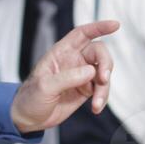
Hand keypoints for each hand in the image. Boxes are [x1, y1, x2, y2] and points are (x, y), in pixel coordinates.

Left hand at [10, 19, 119, 134]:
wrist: (29, 118)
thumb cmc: (30, 97)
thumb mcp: (45, 86)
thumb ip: (67, 78)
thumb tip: (91, 71)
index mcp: (62, 52)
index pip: (82, 34)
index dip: (99, 27)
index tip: (115, 25)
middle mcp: (74, 60)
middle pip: (99, 53)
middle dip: (105, 65)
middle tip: (103, 80)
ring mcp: (82, 75)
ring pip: (103, 73)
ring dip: (104, 88)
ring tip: (96, 104)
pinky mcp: (86, 89)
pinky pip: (102, 89)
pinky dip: (102, 98)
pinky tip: (96, 108)